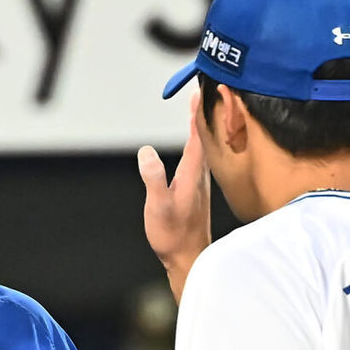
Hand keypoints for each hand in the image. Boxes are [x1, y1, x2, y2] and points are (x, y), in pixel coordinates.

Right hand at [137, 92, 210, 303]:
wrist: (189, 259)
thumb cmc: (173, 235)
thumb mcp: (158, 205)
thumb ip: (153, 177)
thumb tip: (146, 152)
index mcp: (192, 173)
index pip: (198, 135)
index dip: (197, 113)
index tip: (198, 91)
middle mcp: (201, 176)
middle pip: (203, 138)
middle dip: (200, 115)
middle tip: (199, 94)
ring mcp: (200, 185)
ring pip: (203, 150)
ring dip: (200, 131)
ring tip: (196, 115)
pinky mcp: (196, 195)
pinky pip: (198, 162)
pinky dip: (197, 148)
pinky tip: (193, 149)